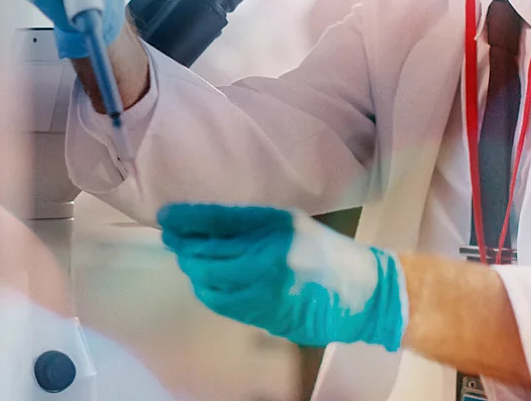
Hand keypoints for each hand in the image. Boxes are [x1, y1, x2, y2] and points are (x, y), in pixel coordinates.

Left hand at [157, 204, 407, 349]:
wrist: (363, 292)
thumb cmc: (326, 251)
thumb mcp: (292, 223)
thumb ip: (251, 224)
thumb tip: (204, 225)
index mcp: (275, 226)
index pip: (216, 220)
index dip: (185, 219)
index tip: (167, 217)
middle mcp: (267, 256)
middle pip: (205, 253)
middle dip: (184, 246)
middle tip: (174, 239)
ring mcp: (264, 289)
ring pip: (208, 281)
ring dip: (194, 271)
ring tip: (191, 261)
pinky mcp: (265, 315)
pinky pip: (223, 304)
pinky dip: (209, 292)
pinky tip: (209, 284)